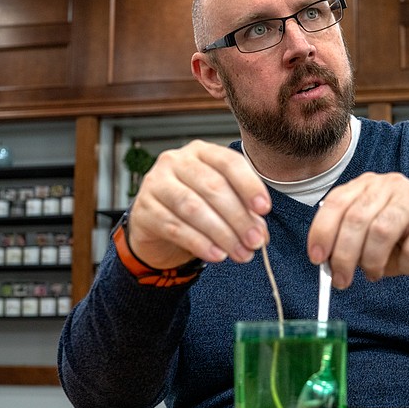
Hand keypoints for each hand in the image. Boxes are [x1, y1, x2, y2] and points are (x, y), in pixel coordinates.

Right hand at [125, 140, 270, 268]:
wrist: (156, 223)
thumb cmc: (195, 206)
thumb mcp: (222, 203)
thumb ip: (243, 212)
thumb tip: (260, 233)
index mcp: (201, 152)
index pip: (229, 162)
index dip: (249, 185)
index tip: (264, 209)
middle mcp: (176, 161)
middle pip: (213, 187)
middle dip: (239, 218)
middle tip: (255, 241)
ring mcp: (156, 183)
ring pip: (194, 208)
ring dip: (222, 234)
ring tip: (240, 253)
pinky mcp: (144, 209)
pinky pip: (175, 228)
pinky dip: (200, 244)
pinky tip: (217, 255)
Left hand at [307, 172, 408, 288]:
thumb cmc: (402, 240)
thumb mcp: (368, 239)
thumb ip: (346, 243)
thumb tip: (326, 261)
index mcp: (366, 186)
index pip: (336, 202)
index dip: (322, 231)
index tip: (316, 258)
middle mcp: (389, 185)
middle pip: (357, 218)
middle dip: (344, 255)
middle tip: (341, 280)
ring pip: (383, 230)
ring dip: (372, 261)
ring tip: (373, 275)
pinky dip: (405, 265)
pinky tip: (406, 268)